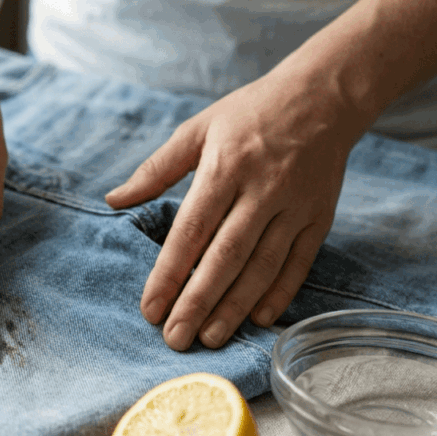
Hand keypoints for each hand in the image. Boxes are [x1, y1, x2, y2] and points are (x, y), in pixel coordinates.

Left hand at [106, 73, 360, 349]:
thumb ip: (155, 169)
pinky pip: (299, 262)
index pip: (191, 231)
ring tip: (211, 338)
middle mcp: (262, 189)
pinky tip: (259, 319)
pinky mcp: (319, 217)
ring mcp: (294, 206)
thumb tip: (113, 199)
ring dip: (236, 306)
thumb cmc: (249, 113)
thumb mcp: (197, 128)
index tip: (150, 308)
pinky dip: (280, 293)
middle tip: (176, 338)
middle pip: (226, 256)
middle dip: (198, 302)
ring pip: (262, 266)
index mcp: (225, 167)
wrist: (323, 95)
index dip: (169, 274)